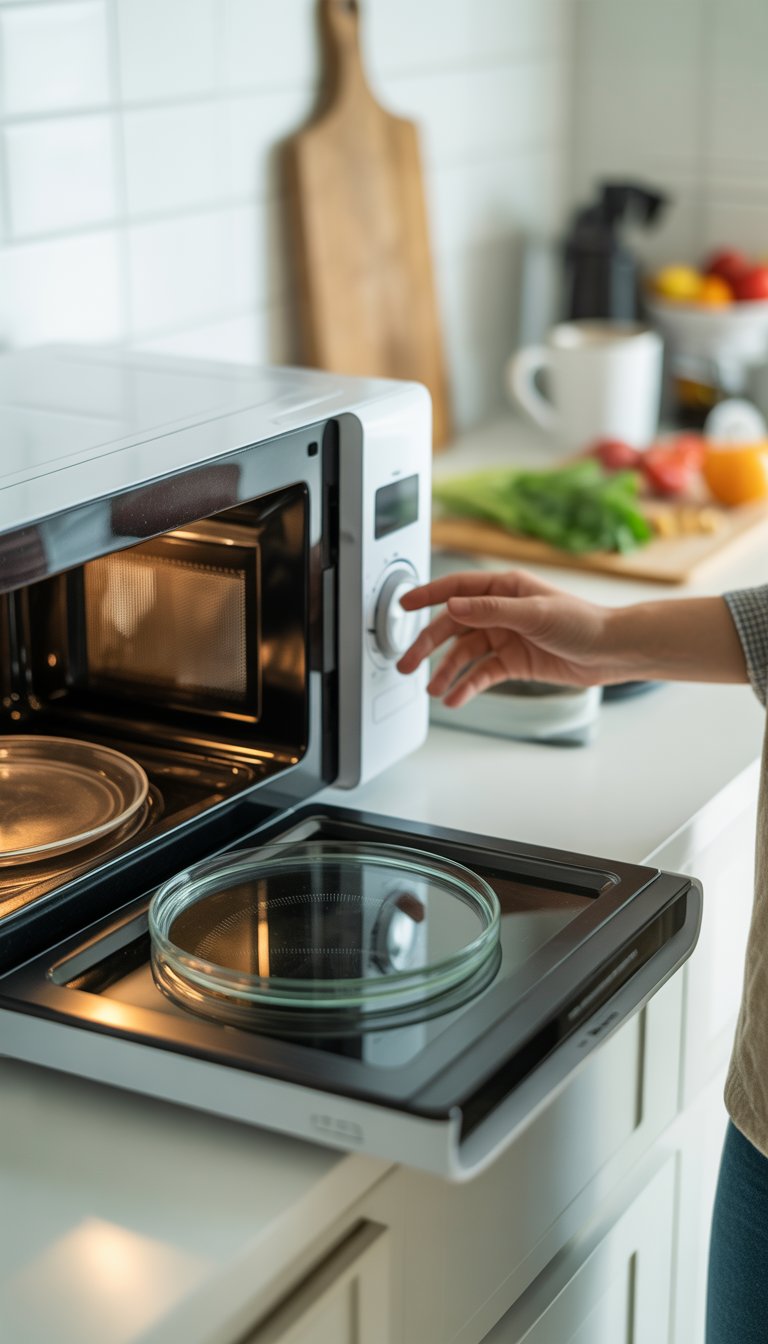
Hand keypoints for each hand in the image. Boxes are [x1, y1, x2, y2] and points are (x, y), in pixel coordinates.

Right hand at [396, 569, 612, 706]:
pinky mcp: (513, 662)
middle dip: (428, 645)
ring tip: (434, 689)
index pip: (456, 588)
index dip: (427, 595)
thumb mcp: (534, 613)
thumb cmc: (582, 622)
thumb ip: (490, 610)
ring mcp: (505, 638)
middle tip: (407, 662)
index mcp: (504, 589)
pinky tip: (456, 698)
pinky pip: (482, 674)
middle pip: (453, 626)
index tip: (403, 604)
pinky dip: (468, 686)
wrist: (610, 652)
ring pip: (465, 654)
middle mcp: (501, 612)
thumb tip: (452, 606)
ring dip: (447, 671)